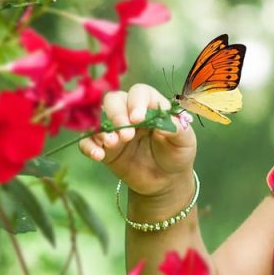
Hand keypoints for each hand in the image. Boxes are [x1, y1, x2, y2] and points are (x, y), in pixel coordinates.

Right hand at [78, 83, 196, 196]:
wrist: (167, 181)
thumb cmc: (177, 154)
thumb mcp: (185, 141)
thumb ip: (177, 128)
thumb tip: (161, 121)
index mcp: (152, 106)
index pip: (140, 92)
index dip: (136, 102)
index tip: (138, 119)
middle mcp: (130, 113)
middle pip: (114, 100)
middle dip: (117, 114)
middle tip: (126, 135)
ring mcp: (116, 130)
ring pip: (99, 118)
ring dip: (102, 130)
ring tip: (112, 144)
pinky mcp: (106, 148)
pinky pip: (88, 141)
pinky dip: (88, 145)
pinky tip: (98, 155)